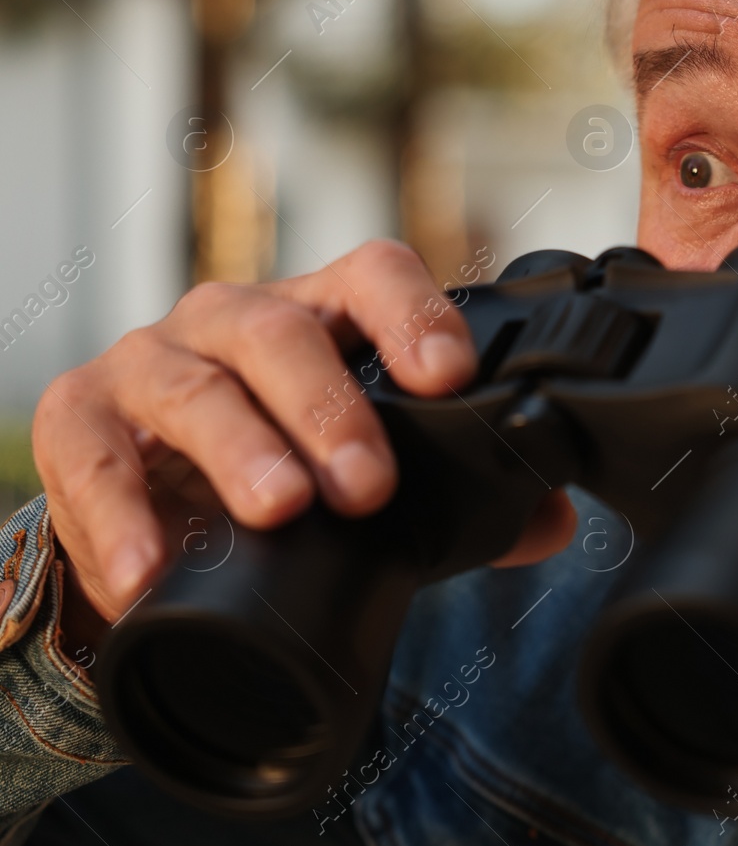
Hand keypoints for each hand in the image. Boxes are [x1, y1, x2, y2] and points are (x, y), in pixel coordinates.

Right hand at [31, 239, 575, 641]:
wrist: (164, 505)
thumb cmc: (291, 467)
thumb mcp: (372, 473)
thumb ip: (464, 500)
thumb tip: (550, 523)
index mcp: (324, 317)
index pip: (373, 276)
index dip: (413, 316)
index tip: (449, 379)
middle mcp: (235, 321)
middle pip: (280, 332)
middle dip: (329, 408)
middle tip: (369, 485)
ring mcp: (152, 363)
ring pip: (193, 387)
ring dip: (240, 450)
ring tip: (281, 511)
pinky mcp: (78, 422)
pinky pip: (91, 458)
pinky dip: (120, 516)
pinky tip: (153, 570)